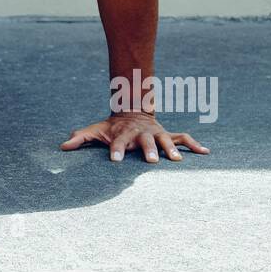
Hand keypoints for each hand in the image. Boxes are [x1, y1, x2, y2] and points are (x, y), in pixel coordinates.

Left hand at [60, 111, 209, 162]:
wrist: (131, 110)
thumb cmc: (112, 127)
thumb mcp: (95, 130)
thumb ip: (81, 138)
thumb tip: (63, 146)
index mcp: (123, 134)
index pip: (117, 142)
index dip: (115, 150)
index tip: (114, 160)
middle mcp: (141, 134)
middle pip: (145, 142)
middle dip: (149, 150)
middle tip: (151, 161)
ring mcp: (157, 133)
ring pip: (166, 140)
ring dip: (172, 149)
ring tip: (179, 160)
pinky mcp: (168, 135)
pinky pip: (184, 138)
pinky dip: (195, 145)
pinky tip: (207, 152)